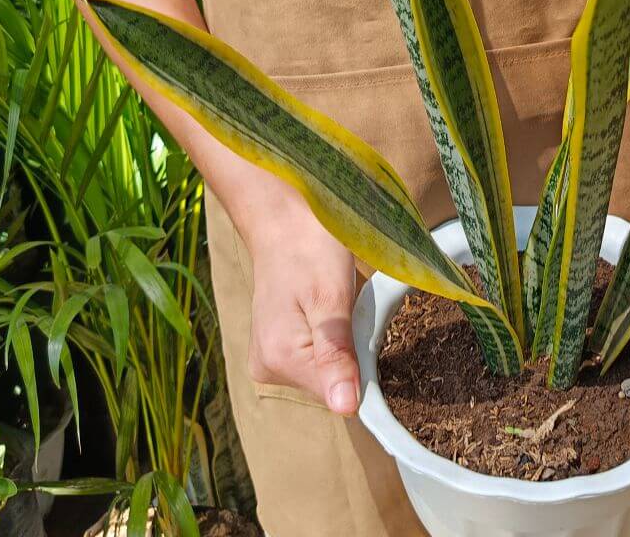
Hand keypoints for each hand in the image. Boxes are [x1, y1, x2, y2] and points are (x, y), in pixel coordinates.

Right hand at [244, 197, 360, 414]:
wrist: (285, 221)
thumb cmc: (309, 250)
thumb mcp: (332, 299)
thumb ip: (336, 355)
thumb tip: (345, 408)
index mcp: (278, 360)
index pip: (338, 395)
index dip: (362, 367)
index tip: (362, 328)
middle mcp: (266, 368)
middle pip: (333, 384)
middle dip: (352, 353)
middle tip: (348, 310)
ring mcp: (269, 360)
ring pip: (328, 371)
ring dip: (344, 344)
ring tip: (336, 307)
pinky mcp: (278, 350)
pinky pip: (318, 359)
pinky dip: (333, 339)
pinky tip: (327, 313)